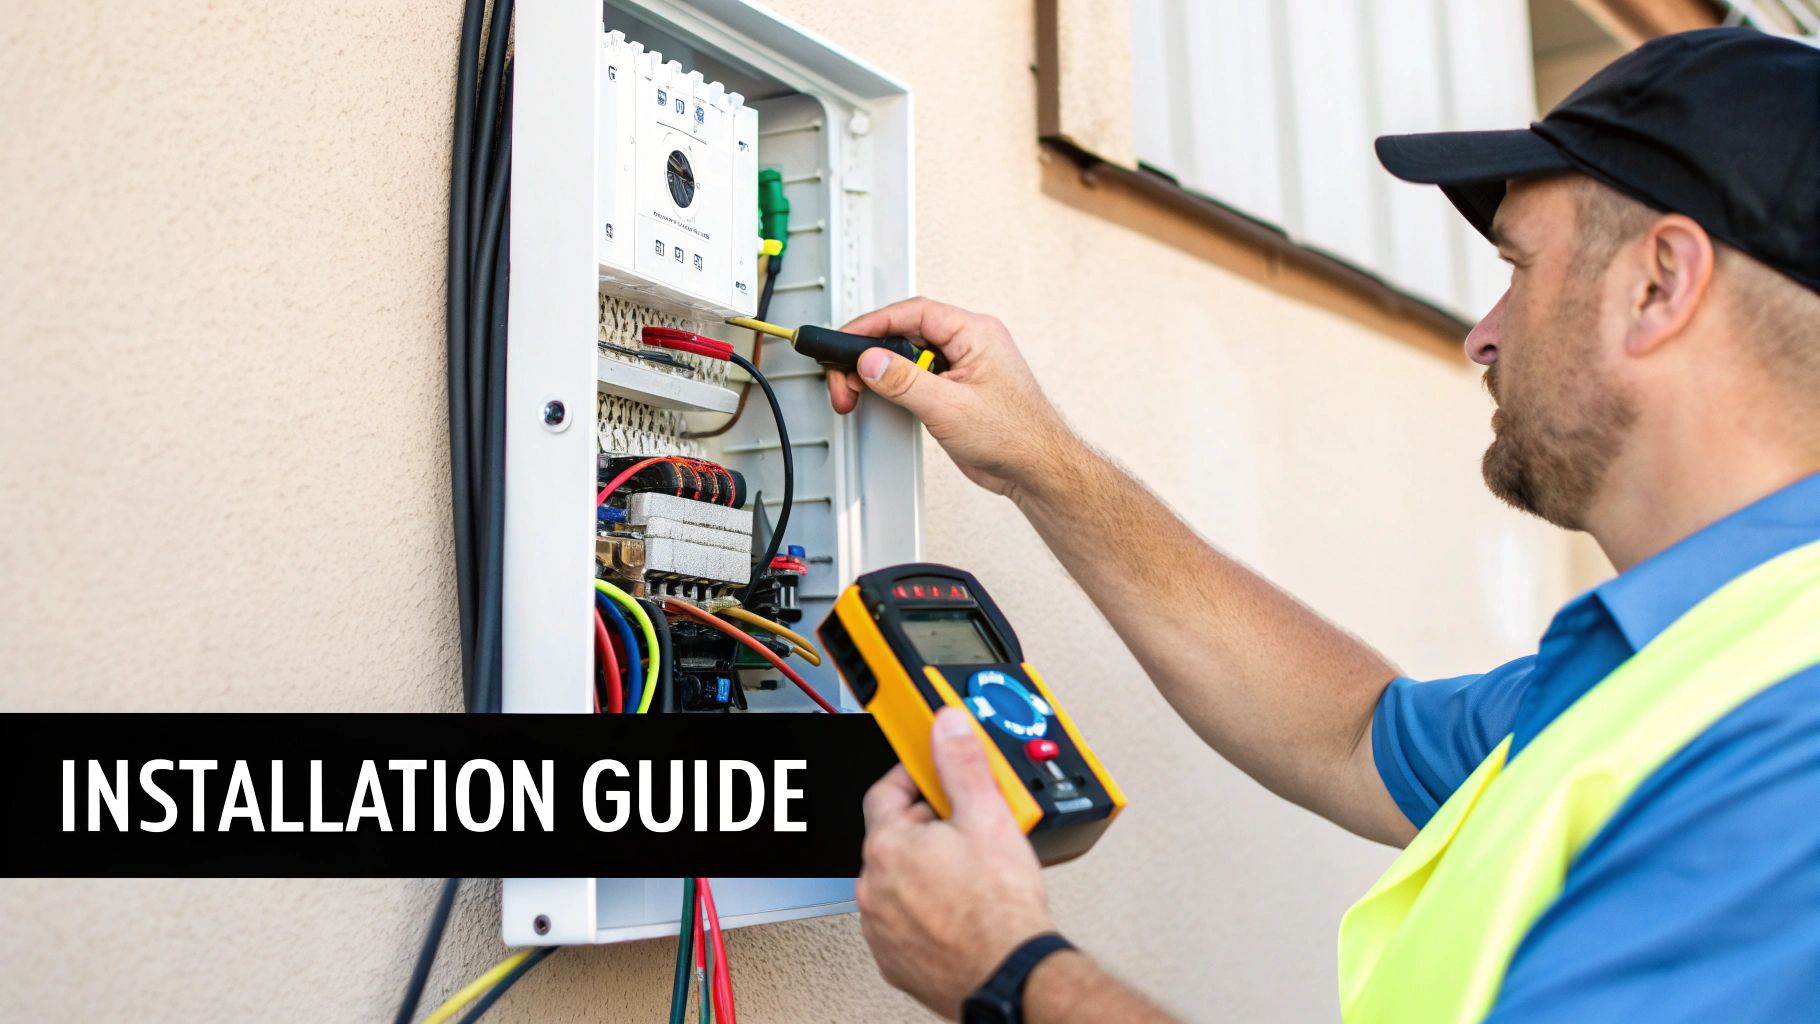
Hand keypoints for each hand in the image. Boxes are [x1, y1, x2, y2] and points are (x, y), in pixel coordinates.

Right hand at [826, 298, 1079, 500]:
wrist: (1036, 470)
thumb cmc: (1017, 436)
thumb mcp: (949, 407)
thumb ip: (904, 381)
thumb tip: (871, 361)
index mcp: (975, 333)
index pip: (913, 313)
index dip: (874, 324)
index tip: (847, 339)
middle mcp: (969, 345)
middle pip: (906, 334)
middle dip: (871, 354)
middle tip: (849, 377)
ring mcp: (961, 368)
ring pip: (908, 357)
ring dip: (881, 373)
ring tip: (859, 391)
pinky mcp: (955, 392)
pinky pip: (916, 379)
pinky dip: (894, 388)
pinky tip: (883, 400)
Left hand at [856, 706, 1053, 1019]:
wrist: (1011, 974)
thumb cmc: (998, 911)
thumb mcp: (987, 816)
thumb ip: (963, 763)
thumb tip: (949, 724)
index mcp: (888, 846)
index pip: (886, 791)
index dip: (916, 776)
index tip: (937, 774)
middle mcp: (874, 888)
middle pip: (895, 837)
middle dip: (930, 826)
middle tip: (969, 826)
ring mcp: (882, 927)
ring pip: (901, 881)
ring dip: (928, 869)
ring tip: (971, 871)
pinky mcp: (898, 959)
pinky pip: (906, 921)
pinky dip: (928, 910)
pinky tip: (962, 907)